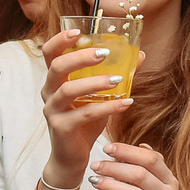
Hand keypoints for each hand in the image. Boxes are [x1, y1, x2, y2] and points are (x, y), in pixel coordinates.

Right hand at [39, 28, 131, 182]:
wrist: (73, 157)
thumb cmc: (85, 122)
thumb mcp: (101, 95)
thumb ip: (116, 74)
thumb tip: (140, 54)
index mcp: (55, 80)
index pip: (49, 53)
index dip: (60, 40)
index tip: (79, 31)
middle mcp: (49, 92)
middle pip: (57, 67)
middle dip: (80, 57)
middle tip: (104, 54)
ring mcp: (52, 110)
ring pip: (68, 90)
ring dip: (95, 82)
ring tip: (118, 80)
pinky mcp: (61, 127)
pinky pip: (83, 114)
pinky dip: (106, 108)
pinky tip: (125, 103)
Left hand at [90, 141, 189, 189]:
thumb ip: (154, 169)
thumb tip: (143, 144)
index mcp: (171, 183)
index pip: (152, 159)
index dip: (129, 151)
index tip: (108, 148)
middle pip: (141, 175)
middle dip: (115, 167)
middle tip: (95, 165)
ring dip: (111, 185)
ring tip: (94, 180)